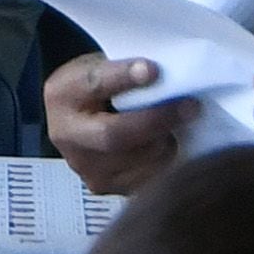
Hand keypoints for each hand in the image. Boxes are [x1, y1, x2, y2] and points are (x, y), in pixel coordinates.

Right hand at [46, 54, 196, 195]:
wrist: (79, 121)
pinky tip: (171, 143)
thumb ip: (126, 69)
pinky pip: (147, 178)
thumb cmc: (98, 89)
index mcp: (63, 95)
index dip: (124, 78)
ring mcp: (85, 167)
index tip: (154, 70)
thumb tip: (168, 73)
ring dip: (167, 141)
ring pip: (138, 159)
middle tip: (191, 106)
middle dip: (156, 120)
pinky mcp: (106, 188)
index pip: (94, 84)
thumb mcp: (101, 65)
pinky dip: (169, 161)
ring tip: (180, 123)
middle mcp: (67, 136)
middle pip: (113, 135)